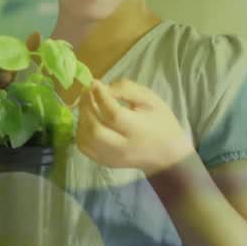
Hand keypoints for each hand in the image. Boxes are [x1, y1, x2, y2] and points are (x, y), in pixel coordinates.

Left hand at [76, 80, 193, 174]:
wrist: (166, 156)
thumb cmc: (161, 123)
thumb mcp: (152, 100)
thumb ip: (128, 90)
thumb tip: (103, 88)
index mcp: (138, 130)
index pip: (113, 114)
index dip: (100, 96)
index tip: (94, 83)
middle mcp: (123, 147)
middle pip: (95, 129)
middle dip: (86, 107)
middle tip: (86, 92)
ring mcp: (112, 158)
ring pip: (86, 139)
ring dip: (81, 118)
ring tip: (86, 105)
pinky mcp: (105, 162)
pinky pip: (84, 148)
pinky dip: (80, 132)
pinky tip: (87, 120)